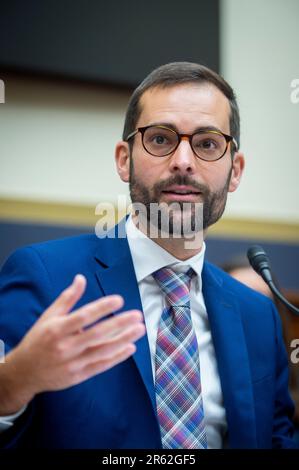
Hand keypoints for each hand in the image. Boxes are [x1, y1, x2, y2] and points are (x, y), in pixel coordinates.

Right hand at [0, 275, 144, 414]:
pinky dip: (117, 357)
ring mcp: (72, 363)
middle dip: (120, 324)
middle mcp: (65, 346)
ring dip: (123, 339)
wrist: (24, 372)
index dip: (102, 307)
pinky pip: (101, 365)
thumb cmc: (38, 340)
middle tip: (137, 315)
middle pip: (97, 334)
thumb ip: (67, 298)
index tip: (119, 300)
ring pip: (102, 350)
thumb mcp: (49, 316)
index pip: (83, 316)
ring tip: (139, 329)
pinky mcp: (77, 376)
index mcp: (57, 329)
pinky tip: (130, 347)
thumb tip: (81, 278)